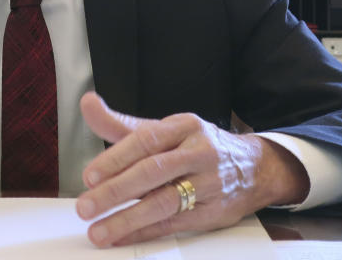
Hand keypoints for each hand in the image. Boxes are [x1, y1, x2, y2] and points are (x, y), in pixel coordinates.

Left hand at [74, 92, 308, 246]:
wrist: (254, 168)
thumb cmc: (198, 147)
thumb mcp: (165, 129)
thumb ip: (122, 124)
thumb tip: (88, 104)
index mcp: (184, 126)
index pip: (147, 140)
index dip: (116, 157)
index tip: (90, 174)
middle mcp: (198, 152)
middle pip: (154, 172)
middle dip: (116, 191)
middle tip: (86, 205)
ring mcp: (209, 184)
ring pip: (164, 202)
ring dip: (127, 219)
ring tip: (98, 230)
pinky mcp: (213, 212)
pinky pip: (174, 224)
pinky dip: (144, 232)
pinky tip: (122, 237)